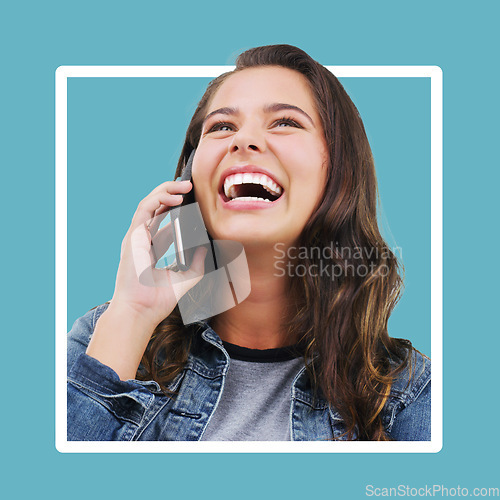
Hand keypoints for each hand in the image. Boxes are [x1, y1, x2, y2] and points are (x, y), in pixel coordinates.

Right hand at [110, 180, 206, 327]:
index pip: (163, 222)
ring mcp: (136, 237)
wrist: (142, 310)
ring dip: (166, 191)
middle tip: (190, 187)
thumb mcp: (186, 278)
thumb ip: (196, 262)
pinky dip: (159, 199)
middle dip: (172, 194)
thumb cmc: (158, 299)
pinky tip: (175, 198)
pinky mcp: (133, 236)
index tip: (194, 202)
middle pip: (156, 209)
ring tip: (185, 186)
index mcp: (152, 249)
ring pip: (149, 204)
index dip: (177, 209)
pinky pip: (145, 209)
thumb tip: (205, 246)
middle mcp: (143, 240)